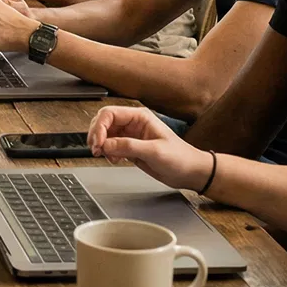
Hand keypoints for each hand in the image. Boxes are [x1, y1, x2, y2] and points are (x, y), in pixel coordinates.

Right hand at [87, 107, 214, 190]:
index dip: (99, 127)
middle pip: (103, 122)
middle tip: (96, 149)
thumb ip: (128, 146)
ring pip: (105, 135)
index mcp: (140, 117)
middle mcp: (133, 124)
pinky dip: (107, 152)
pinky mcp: (130, 148)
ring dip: (100, 145)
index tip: (98, 143)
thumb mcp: (154, 151)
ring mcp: (130, 136)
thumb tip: (106, 144)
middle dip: (96, 135)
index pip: (109, 114)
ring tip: (104, 155)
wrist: (190, 172)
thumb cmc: (180, 157)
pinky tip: (114, 159)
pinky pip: (110, 146)